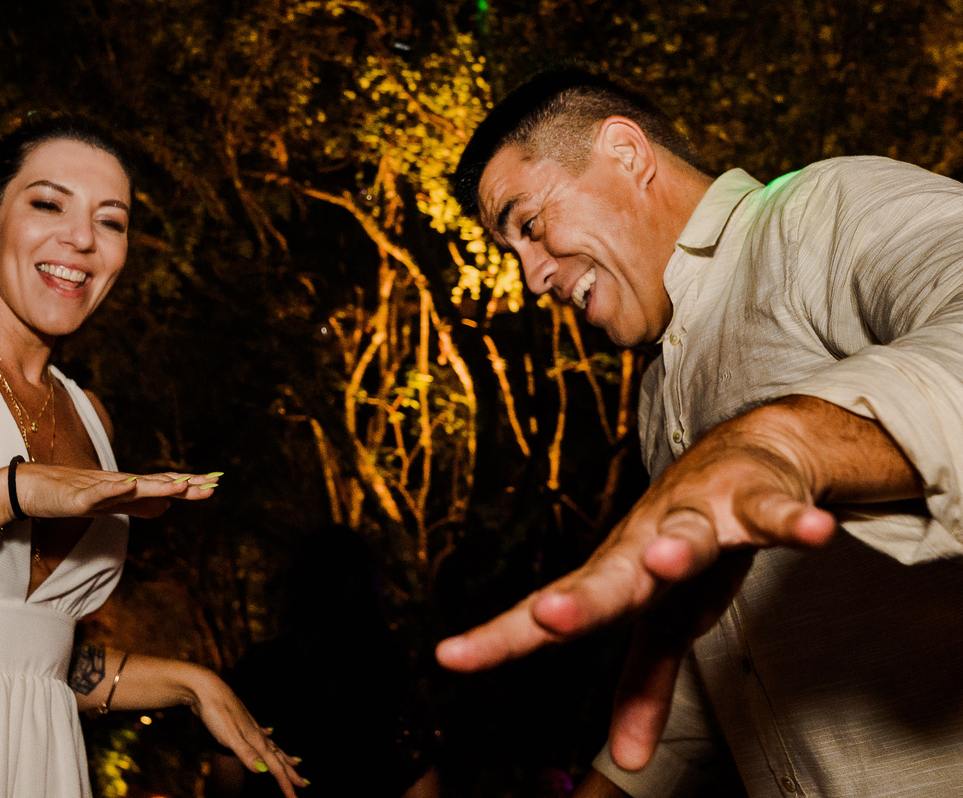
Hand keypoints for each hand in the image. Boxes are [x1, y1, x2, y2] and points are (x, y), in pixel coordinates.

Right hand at [15, 465, 221, 519]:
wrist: (30, 487)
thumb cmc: (69, 494)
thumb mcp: (111, 505)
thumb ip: (138, 506)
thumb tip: (167, 507)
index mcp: (127, 489)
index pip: (164, 485)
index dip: (190, 486)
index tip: (216, 483)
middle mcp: (118, 484)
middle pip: (157, 483)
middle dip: (185, 483)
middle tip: (214, 483)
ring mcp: (99, 488)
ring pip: (133, 486)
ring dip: (158, 484)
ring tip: (182, 483)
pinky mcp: (78, 497)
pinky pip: (99, 493)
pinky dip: (115, 488)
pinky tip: (131, 485)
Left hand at [184, 668, 306, 797]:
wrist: (204, 688)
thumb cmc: (216, 711)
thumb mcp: (229, 736)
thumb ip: (246, 754)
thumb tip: (263, 771)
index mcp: (255, 740)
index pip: (274, 766)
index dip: (285, 783)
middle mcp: (256, 733)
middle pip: (278, 757)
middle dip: (290, 773)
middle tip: (305, 784)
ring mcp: (249, 726)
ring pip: (272, 746)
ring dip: (283, 756)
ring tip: (296, 762)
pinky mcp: (241, 721)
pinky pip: (261, 733)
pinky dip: (268, 736)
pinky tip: (269, 732)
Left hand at [436, 417, 836, 769]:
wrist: (748, 455)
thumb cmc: (693, 546)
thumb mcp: (668, 621)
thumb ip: (643, 686)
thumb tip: (627, 762)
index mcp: (615, 577)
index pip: (550, 613)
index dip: (502, 637)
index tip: (450, 657)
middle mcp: (645, 543)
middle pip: (609, 575)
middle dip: (582, 600)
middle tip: (551, 617)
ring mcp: (700, 515)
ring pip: (687, 532)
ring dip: (678, 548)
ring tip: (669, 561)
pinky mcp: (756, 497)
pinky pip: (775, 512)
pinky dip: (791, 522)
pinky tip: (811, 534)